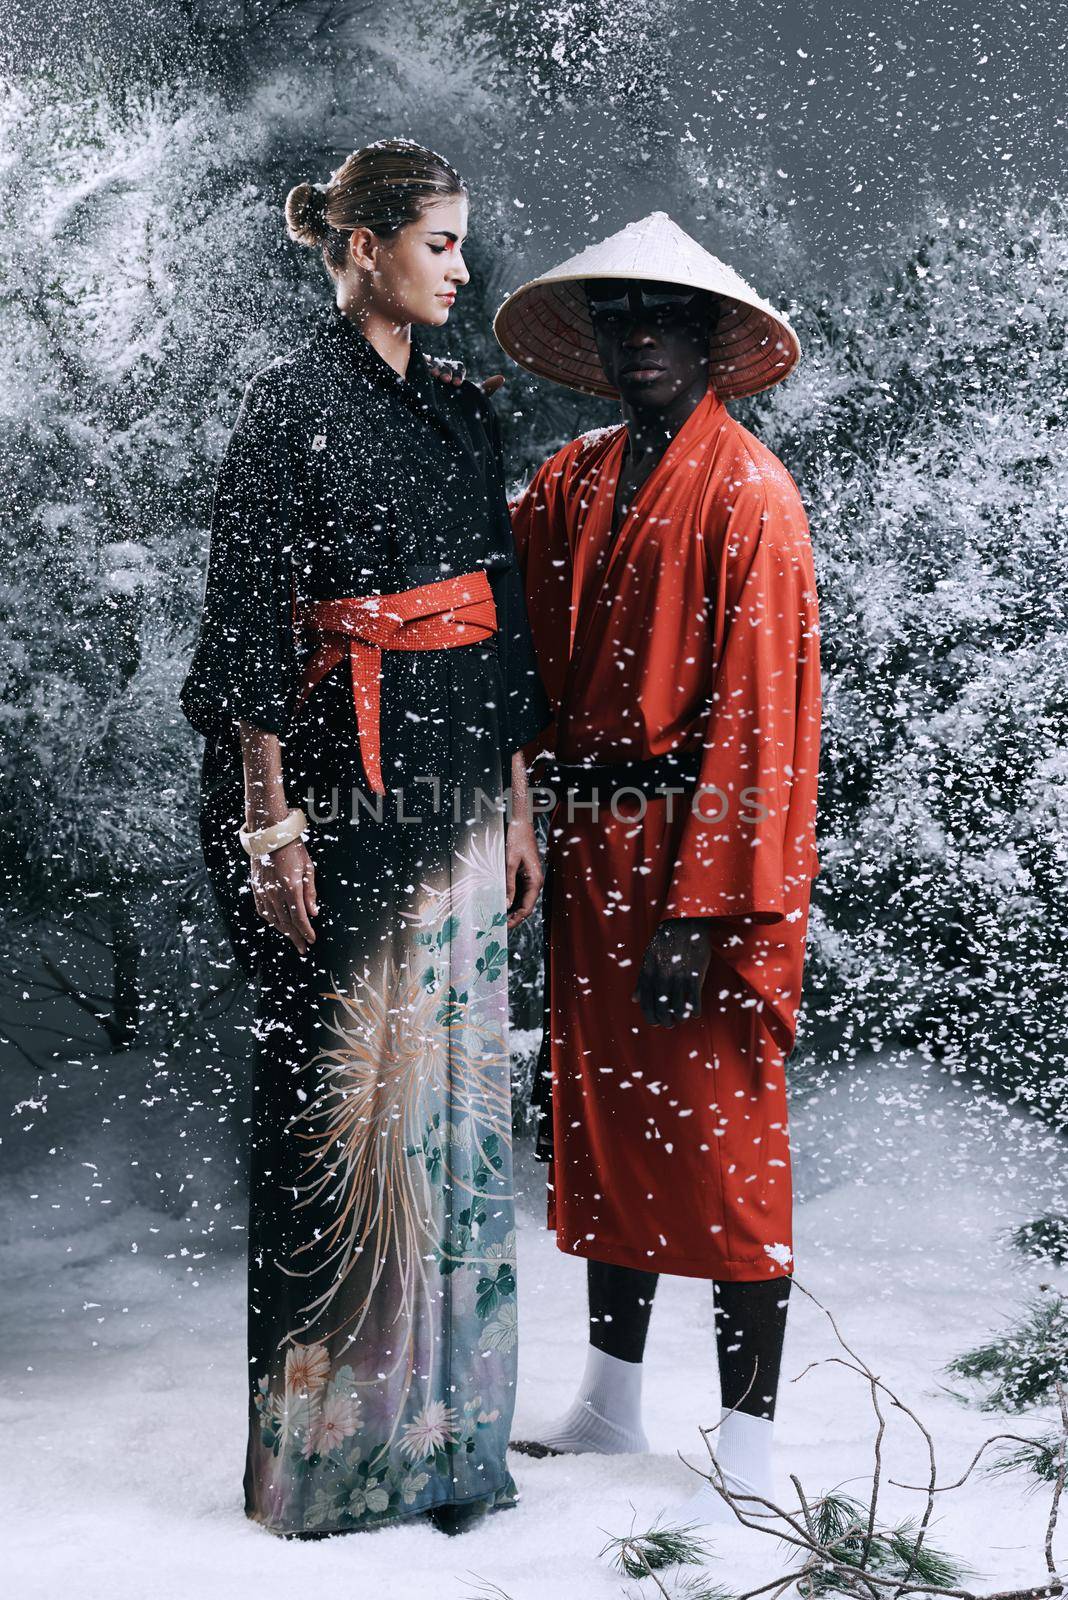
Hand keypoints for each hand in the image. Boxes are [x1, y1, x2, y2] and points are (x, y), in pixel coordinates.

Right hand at [250, 837, 318, 955]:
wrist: (270, 834)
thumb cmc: (293, 849)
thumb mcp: (308, 868)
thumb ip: (310, 893)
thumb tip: (313, 913)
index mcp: (291, 888)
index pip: (300, 918)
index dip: (306, 931)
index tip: (312, 940)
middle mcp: (275, 893)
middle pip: (286, 923)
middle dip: (296, 937)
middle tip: (303, 948)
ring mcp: (263, 891)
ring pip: (273, 919)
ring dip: (283, 931)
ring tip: (292, 938)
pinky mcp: (256, 888)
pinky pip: (262, 910)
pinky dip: (270, 920)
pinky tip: (276, 924)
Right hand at [424, 354, 504, 397]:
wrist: (436, 411)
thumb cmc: (456, 403)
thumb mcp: (471, 396)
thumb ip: (486, 389)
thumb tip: (502, 378)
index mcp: (455, 372)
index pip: (458, 367)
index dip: (458, 374)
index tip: (458, 384)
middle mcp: (442, 368)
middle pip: (445, 364)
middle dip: (447, 371)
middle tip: (447, 381)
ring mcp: (428, 369)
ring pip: (432, 364)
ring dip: (434, 369)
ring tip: (434, 376)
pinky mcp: (416, 372)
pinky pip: (419, 365)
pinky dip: (422, 368)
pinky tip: (422, 373)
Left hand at [505, 816, 542, 929]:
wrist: (521, 823)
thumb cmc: (517, 839)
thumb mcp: (510, 862)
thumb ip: (508, 884)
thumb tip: (506, 904)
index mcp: (535, 881)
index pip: (527, 908)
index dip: (516, 919)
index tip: (504, 926)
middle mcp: (535, 882)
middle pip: (525, 906)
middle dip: (513, 917)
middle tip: (498, 926)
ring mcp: (529, 879)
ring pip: (521, 901)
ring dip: (511, 910)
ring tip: (496, 917)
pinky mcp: (523, 875)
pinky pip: (518, 892)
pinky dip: (509, 899)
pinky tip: (499, 903)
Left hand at [633, 917, 712, 1026]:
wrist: (684, 925)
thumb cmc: (664, 941)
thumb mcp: (648, 957)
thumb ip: (642, 980)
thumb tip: (635, 999)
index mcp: (650, 973)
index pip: (647, 1003)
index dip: (650, 1016)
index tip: (655, 1022)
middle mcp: (663, 977)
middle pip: (662, 1008)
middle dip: (665, 1020)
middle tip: (668, 1024)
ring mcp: (680, 977)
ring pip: (679, 1007)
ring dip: (680, 1017)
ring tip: (681, 1019)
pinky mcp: (696, 976)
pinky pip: (695, 1000)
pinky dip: (695, 1010)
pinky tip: (695, 1013)